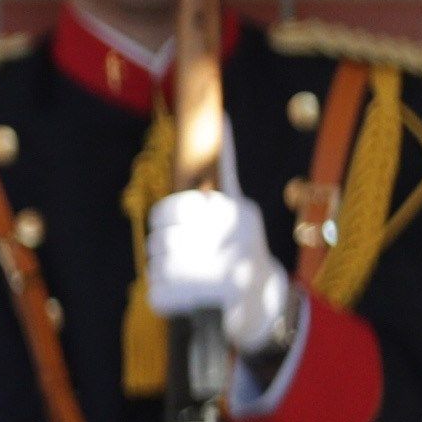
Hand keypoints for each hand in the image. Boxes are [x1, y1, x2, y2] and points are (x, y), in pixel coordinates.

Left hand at [146, 165, 297, 364]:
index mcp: (235, 212)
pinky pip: (160, 294)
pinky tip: (183, 298)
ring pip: (158, 268)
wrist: (263, 303)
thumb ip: (223, 170)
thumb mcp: (233, 208)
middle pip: (160, 241)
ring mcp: (232, 268)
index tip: (178, 232)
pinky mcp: (219, 300)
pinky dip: (164, 299)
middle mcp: (236, 236)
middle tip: (182, 261)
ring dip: (163, 276)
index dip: (164, 225)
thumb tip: (220, 118)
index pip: (168, 212)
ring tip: (186, 280)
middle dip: (162, 253)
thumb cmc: (236, 250)